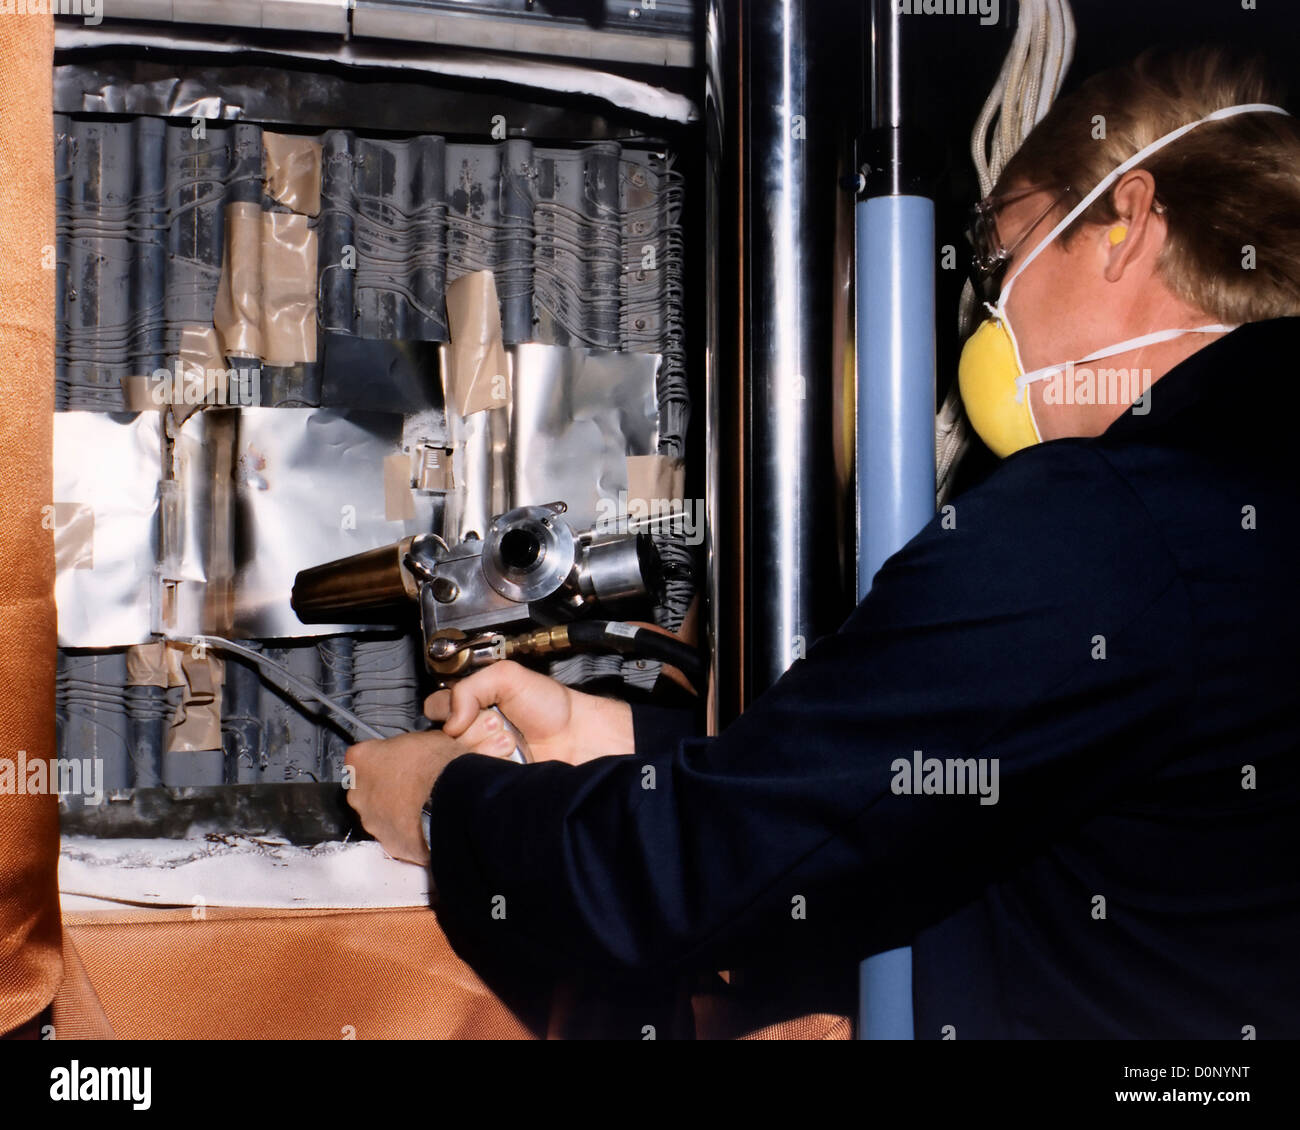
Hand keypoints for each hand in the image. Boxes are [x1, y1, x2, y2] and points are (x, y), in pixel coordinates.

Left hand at [343, 730, 467, 864]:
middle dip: (384, 787)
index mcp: (361, 758)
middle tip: (410, 782)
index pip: (363, 755)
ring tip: (421, 804)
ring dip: (394, 810)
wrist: (453, 795)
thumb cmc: (437, 765)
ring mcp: (370, 819)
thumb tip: (416, 749)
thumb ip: (406, 745)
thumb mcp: (422, 738)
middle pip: (366, 788)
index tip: (396, 759)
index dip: (383, 758)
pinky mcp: (387, 841)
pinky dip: (406, 832)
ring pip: (378, 814)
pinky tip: (423, 823)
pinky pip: (394, 835)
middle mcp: (357, 791)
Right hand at [423, 660, 634, 765]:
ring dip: (483, 749)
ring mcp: (480, 759)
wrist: (578, 738)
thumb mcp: (508, 677)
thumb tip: (450, 719)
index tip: (474, 712)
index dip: (450, 712)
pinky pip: (473, 781)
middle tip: (500, 725)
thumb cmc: (550, 706)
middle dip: (473, 730)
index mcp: (471, 707)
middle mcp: (471, 733)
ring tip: (510, 743)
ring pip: (455, 761)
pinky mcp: (490, 781)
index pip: (435, 710)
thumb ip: (470, 687)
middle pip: (443, 738)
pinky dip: (490, 769)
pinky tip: (510, 761)